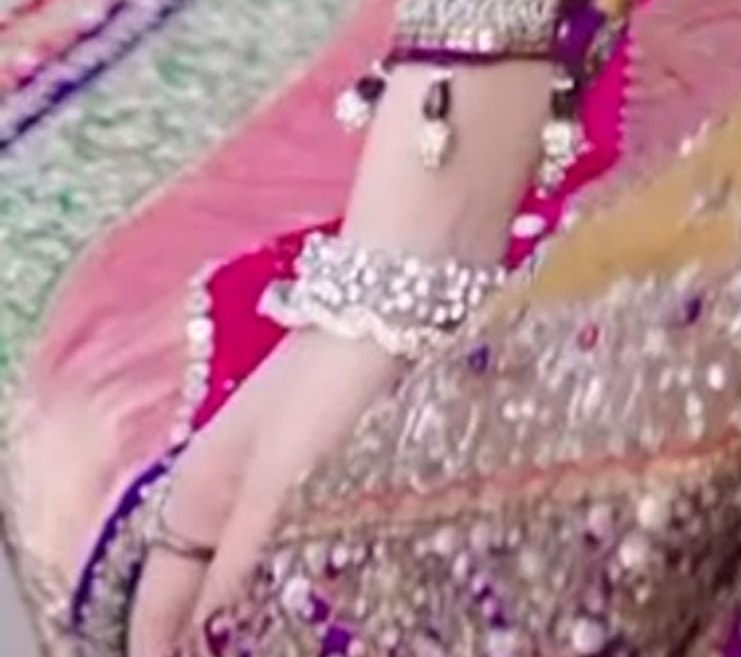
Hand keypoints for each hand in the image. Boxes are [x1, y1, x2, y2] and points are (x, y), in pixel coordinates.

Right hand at [127, 328, 401, 653]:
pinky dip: (282, 591)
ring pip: (237, 581)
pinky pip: (280, 558)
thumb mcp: (276, 478)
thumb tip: (202, 627)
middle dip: (201, 640)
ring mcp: (262, 494)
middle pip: (192, 596)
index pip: (153, 602)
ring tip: (270, 647)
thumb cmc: (324, 387)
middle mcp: (219, 500)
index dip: (155, 649)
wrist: (389, 315)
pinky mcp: (309, 486)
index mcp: (193, 496)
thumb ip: (237, 555)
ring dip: (246, 621)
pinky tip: (309, 617)